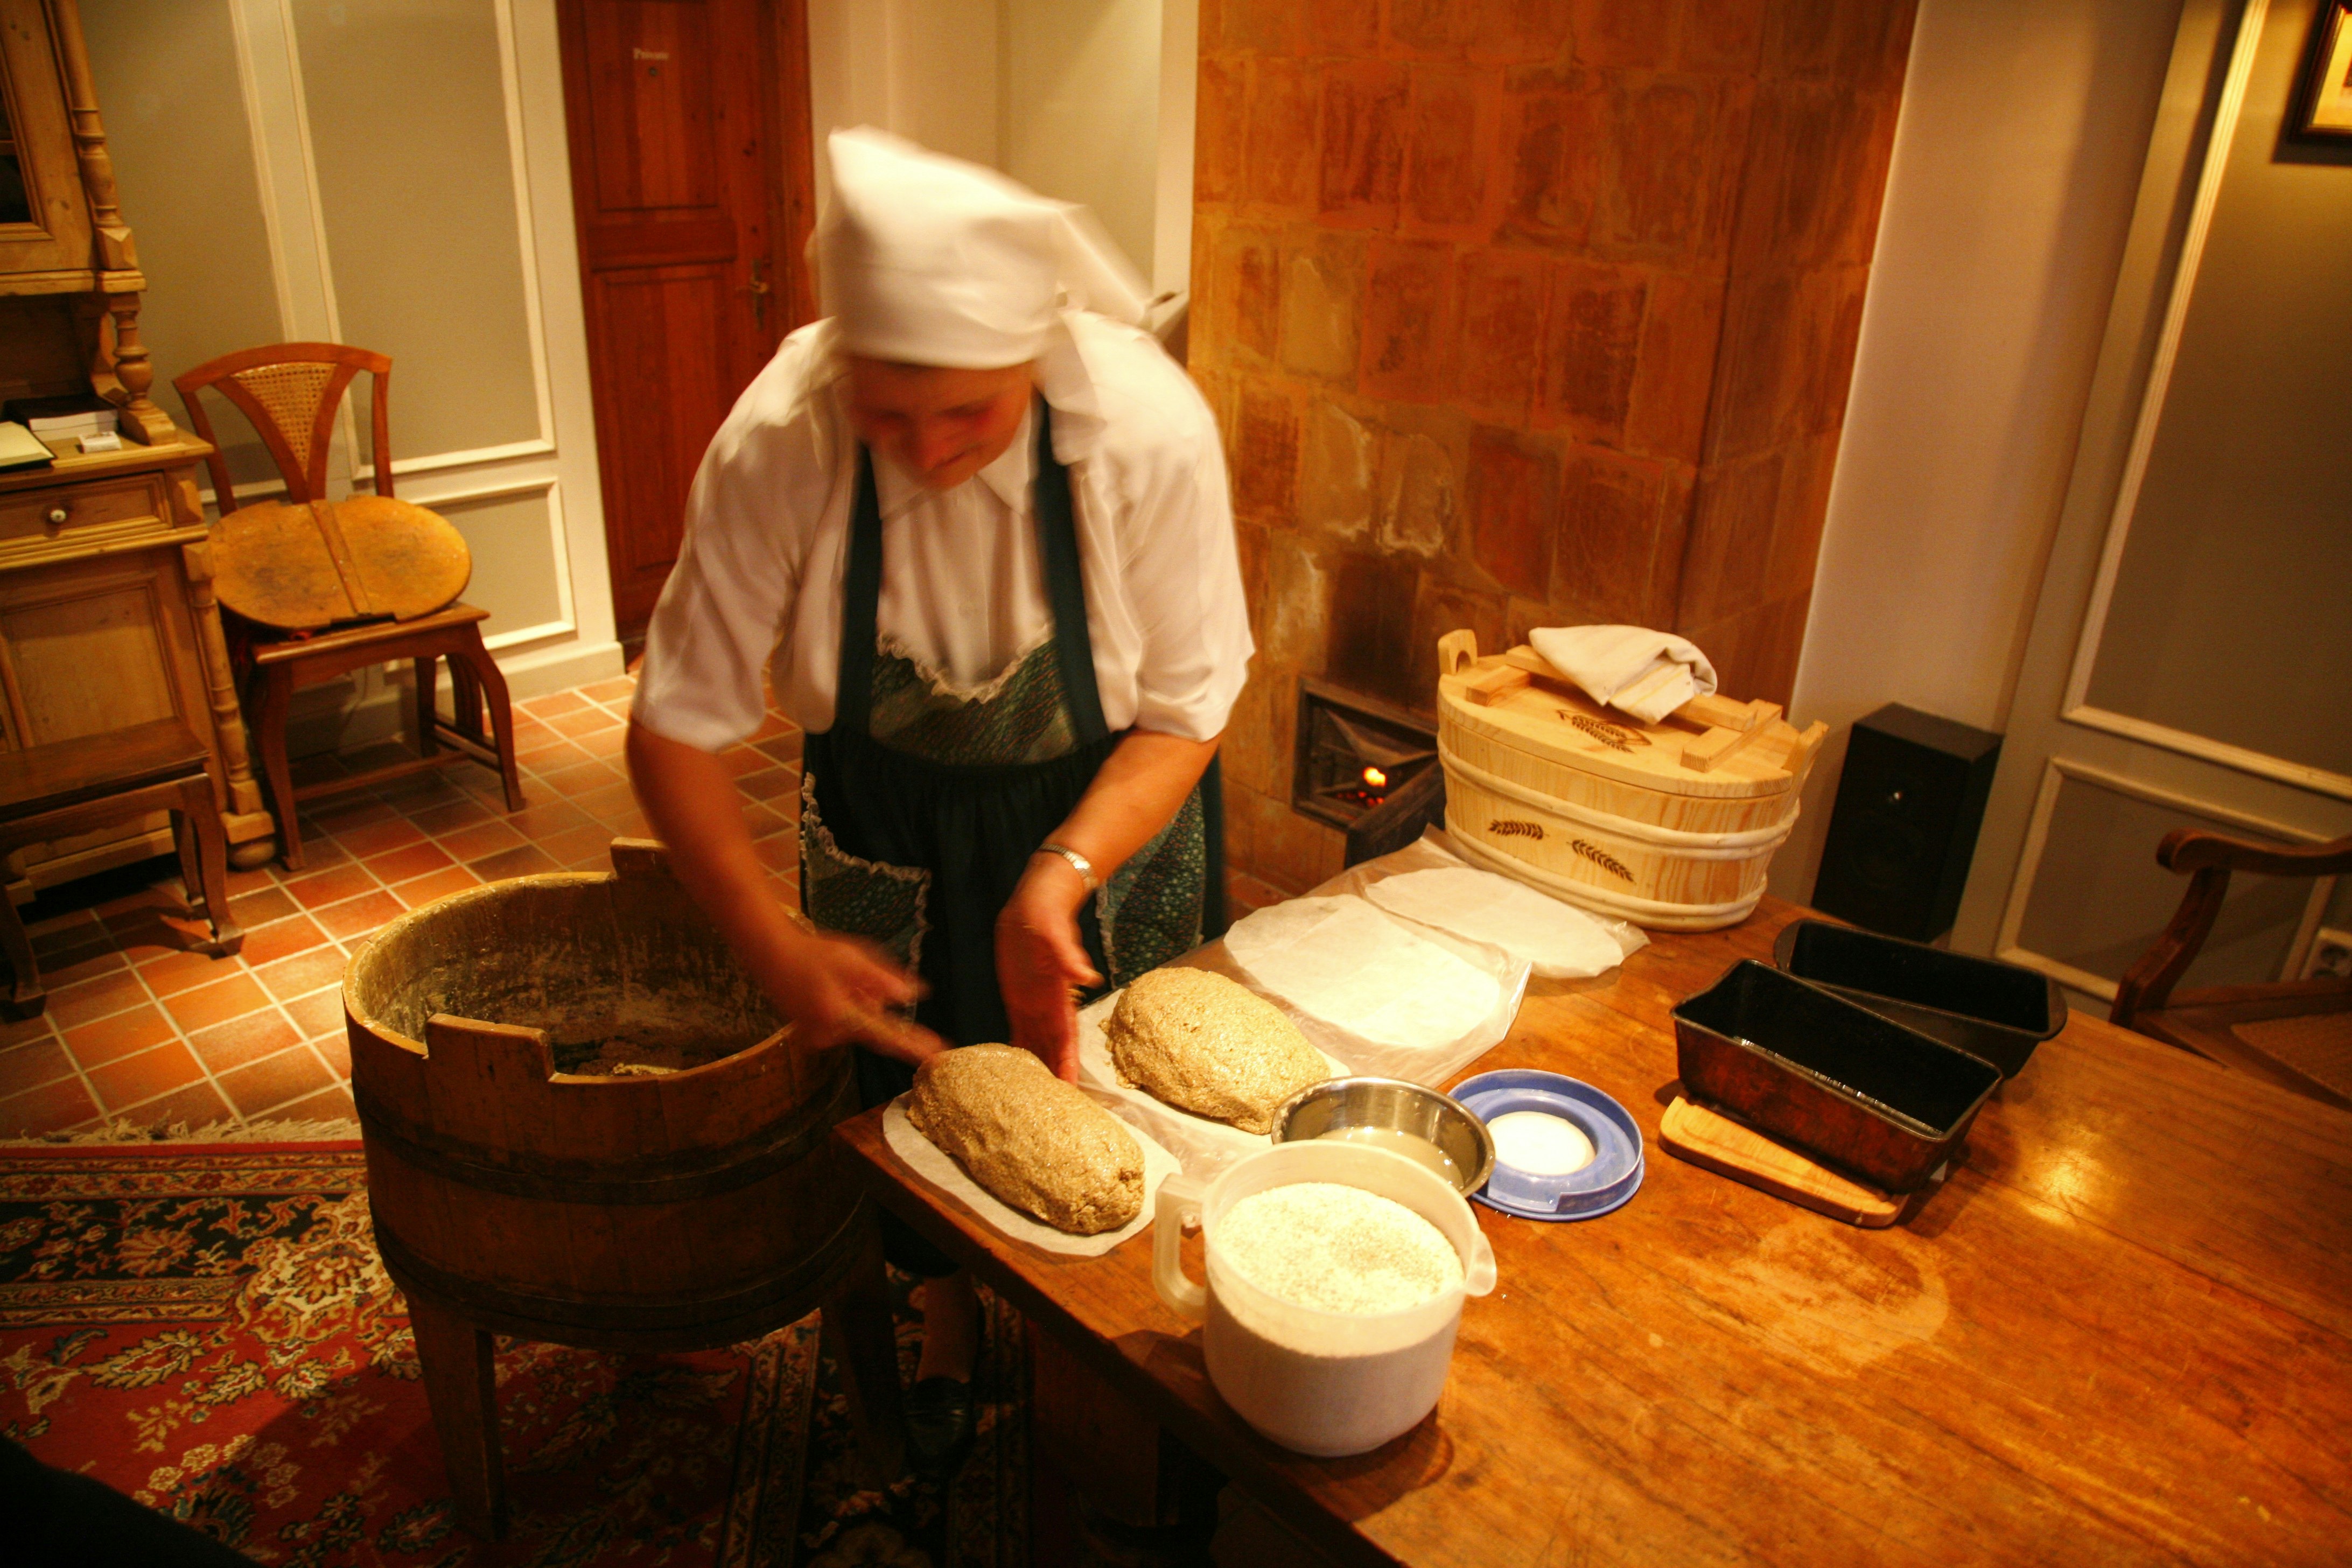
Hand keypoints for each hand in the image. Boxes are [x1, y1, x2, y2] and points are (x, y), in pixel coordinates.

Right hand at [763, 929, 944, 1066]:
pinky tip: (829, 987)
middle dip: (871, 1001)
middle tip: (849, 976)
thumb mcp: (852, 956)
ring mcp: (819, 1037)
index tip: (937, 1055)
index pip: (886, 1034)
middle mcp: (829, 1033)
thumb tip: (912, 996)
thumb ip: (882, 978)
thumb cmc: (813, 952)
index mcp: (840, 1014)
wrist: (771, 955)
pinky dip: (847, 1007)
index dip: (913, 1045)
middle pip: (872, 1025)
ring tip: (835, 977)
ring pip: (859, 1023)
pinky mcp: (814, 1035)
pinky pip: (845, 1024)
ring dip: (859, 1002)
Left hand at [995, 857, 1100, 1081]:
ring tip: (1031, 1099)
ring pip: (1035, 1044)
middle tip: (1050, 1109)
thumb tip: (1088, 976)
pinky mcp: (1017, 996)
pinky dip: (1015, 1050)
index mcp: (1059, 996)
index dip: (1067, 1063)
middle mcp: (1048, 1005)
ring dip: (1035, 1068)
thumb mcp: (1057, 934)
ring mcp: (1032, 1003)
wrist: (1035, 902)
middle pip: (1052, 1049)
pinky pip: (1017, 1030)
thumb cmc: (1048, 915)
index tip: (1068, 1090)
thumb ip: (1069, 956)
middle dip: (1053, 1076)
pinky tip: (1010, 1068)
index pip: (1066, 1038)